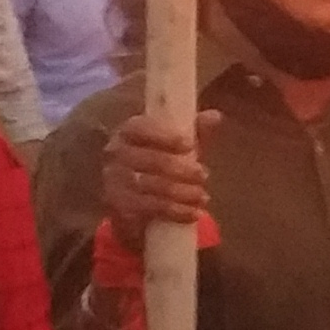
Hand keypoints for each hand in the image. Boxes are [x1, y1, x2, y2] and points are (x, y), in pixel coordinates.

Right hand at [98, 108, 218, 244]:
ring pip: (152, 185)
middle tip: (204, 175)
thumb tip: (215, 116)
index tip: (189, 145)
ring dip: (182, 192)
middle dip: (182, 169)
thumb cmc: (160, 165)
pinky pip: (149, 207)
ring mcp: (114, 179)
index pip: (141, 128)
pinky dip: (175, 211)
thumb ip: (196, 132)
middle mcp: (116, 153)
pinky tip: (193, 213)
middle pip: (151, 160)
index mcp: (128, 132)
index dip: (165, 136)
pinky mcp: (118, 205)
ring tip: (203, 196)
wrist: (136, 203)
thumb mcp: (179, 147)